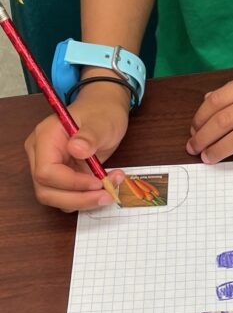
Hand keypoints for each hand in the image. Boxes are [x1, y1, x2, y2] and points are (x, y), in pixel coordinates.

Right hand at [24, 82, 129, 210]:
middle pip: (47, 191)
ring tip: (111, 189)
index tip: (98, 182)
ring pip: (56, 198)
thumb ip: (90, 136)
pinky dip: (87, 198)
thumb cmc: (102, 113)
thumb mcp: (102, 122)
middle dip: (78, 199)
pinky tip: (106, 187)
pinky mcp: (62, 177)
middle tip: (107, 195)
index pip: (46, 172)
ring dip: (84, 201)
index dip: (72, 183)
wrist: (105, 111)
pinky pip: (68, 196)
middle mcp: (41, 155)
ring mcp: (50, 167)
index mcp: (45, 138)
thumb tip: (77, 149)